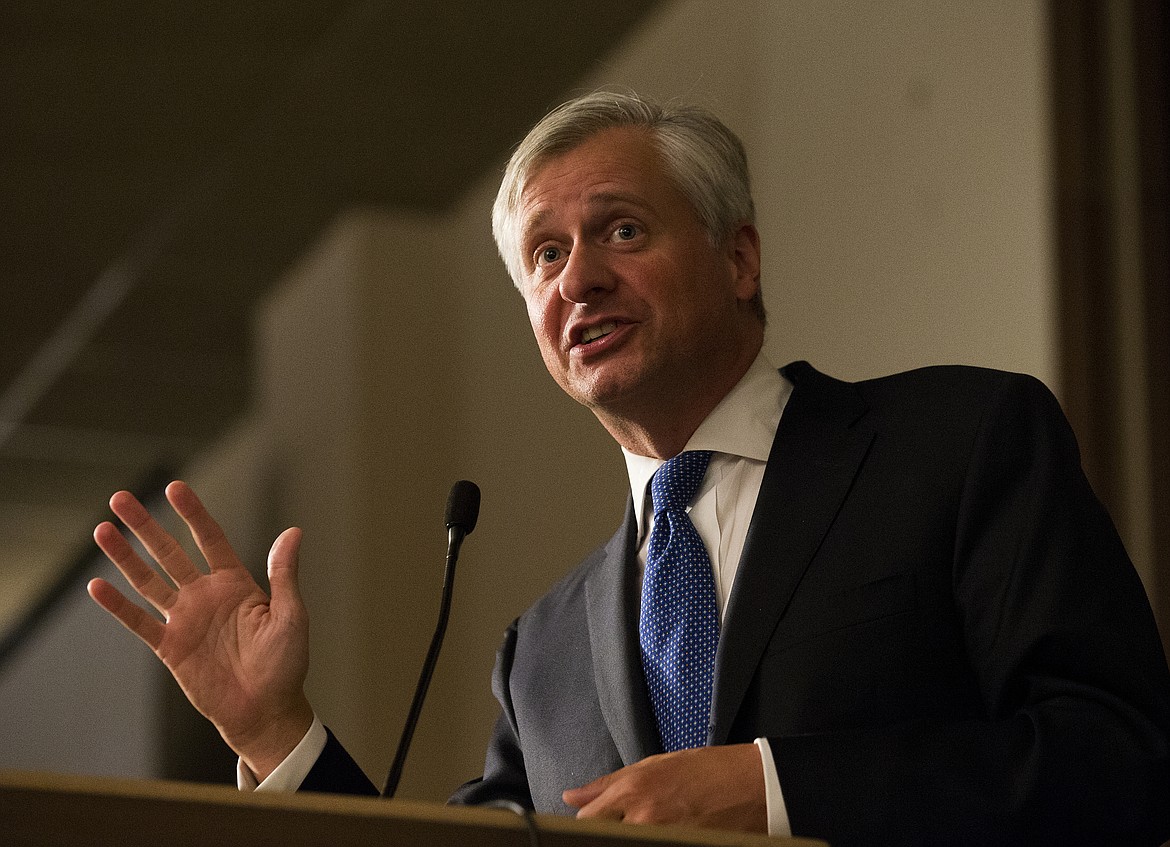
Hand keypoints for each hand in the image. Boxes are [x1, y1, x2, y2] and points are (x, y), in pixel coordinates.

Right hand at [87, 480, 313, 780]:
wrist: (266, 710)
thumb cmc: (285, 664)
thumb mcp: (291, 615)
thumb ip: (284, 574)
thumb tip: (293, 531)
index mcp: (236, 584)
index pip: (210, 539)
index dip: (193, 513)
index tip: (176, 487)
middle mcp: (205, 596)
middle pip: (169, 553)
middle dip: (146, 526)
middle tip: (121, 498)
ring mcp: (185, 620)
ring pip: (148, 581)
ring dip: (125, 557)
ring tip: (102, 530)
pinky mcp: (170, 647)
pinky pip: (139, 622)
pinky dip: (118, 606)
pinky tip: (96, 585)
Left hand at [563, 744, 766, 832]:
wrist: (755, 785)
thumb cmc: (707, 770)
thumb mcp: (655, 766)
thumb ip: (609, 784)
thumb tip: (572, 797)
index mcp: (634, 790)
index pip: (586, 821)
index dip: (587, 826)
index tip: (592, 827)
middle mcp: (644, 818)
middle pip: (602, 838)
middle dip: (604, 835)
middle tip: (618, 829)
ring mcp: (664, 839)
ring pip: (623, 844)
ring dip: (627, 838)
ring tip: (644, 830)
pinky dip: (651, 844)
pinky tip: (660, 836)